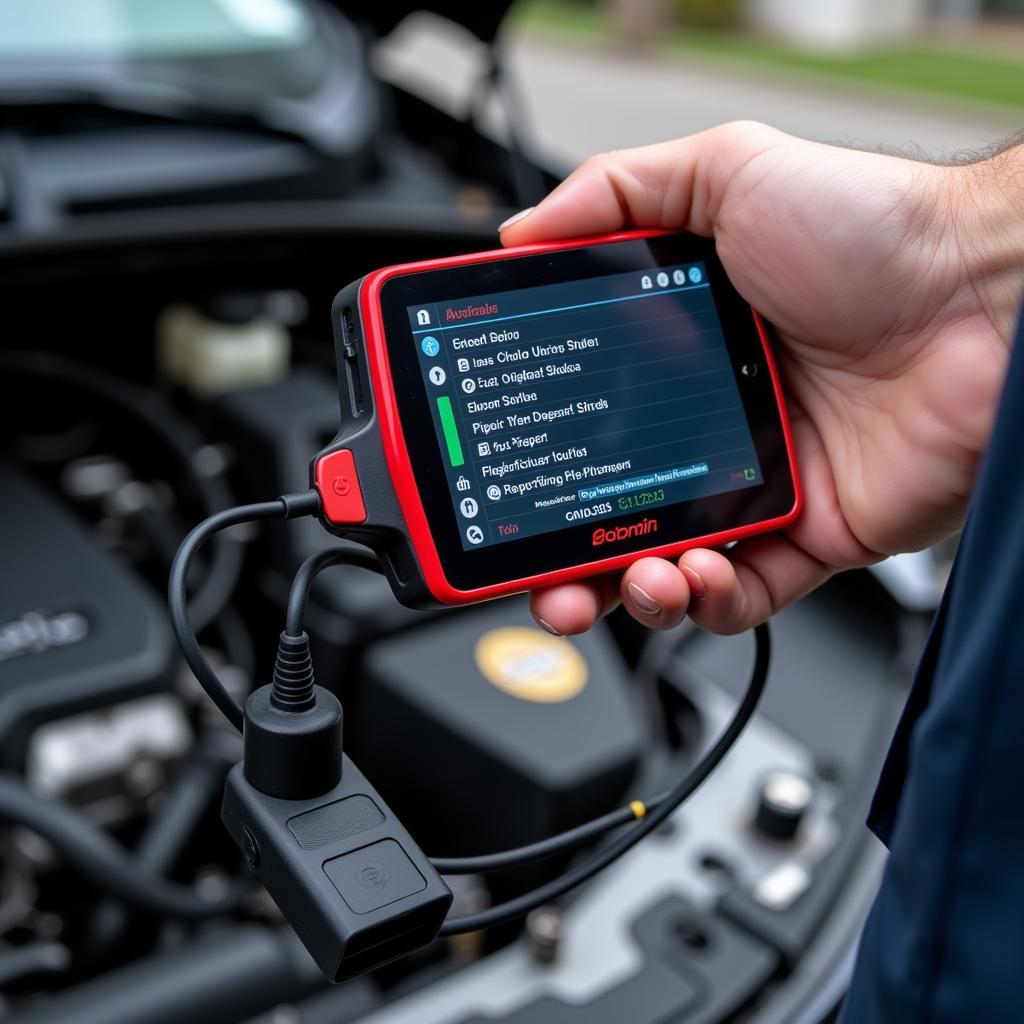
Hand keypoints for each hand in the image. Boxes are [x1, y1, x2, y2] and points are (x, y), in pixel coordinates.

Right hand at [500, 122, 1023, 635]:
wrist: (988, 296)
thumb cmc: (871, 233)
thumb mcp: (726, 176)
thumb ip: (615, 193)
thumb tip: (523, 231)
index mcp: (680, 357)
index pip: (588, 423)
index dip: (540, 462)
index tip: (502, 483)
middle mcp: (712, 426)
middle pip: (616, 514)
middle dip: (569, 562)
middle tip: (542, 579)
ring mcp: (760, 484)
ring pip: (672, 565)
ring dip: (635, 591)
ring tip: (632, 579)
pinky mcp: (812, 533)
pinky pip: (747, 595)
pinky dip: (711, 602)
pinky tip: (696, 577)